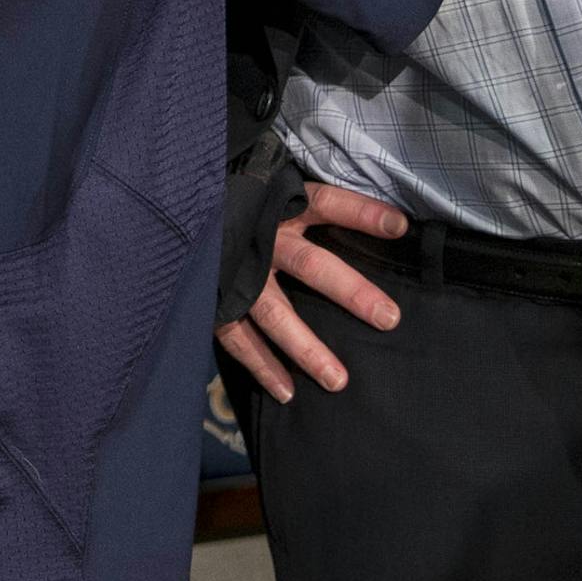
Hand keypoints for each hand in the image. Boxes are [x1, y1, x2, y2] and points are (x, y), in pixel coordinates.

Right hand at [216, 181, 406, 402]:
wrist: (182, 203)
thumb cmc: (240, 198)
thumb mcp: (272, 188)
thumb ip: (314, 204)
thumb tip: (385, 220)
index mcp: (278, 205)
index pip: (326, 204)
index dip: (362, 213)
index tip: (399, 228)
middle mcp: (260, 237)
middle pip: (311, 264)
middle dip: (350, 292)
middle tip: (388, 319)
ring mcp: (236, 270)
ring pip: (274, 312)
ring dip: (305, 347)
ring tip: (338, 380)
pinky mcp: (214, 296)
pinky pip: (238, 336)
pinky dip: (261, 365)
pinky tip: (287, 392)